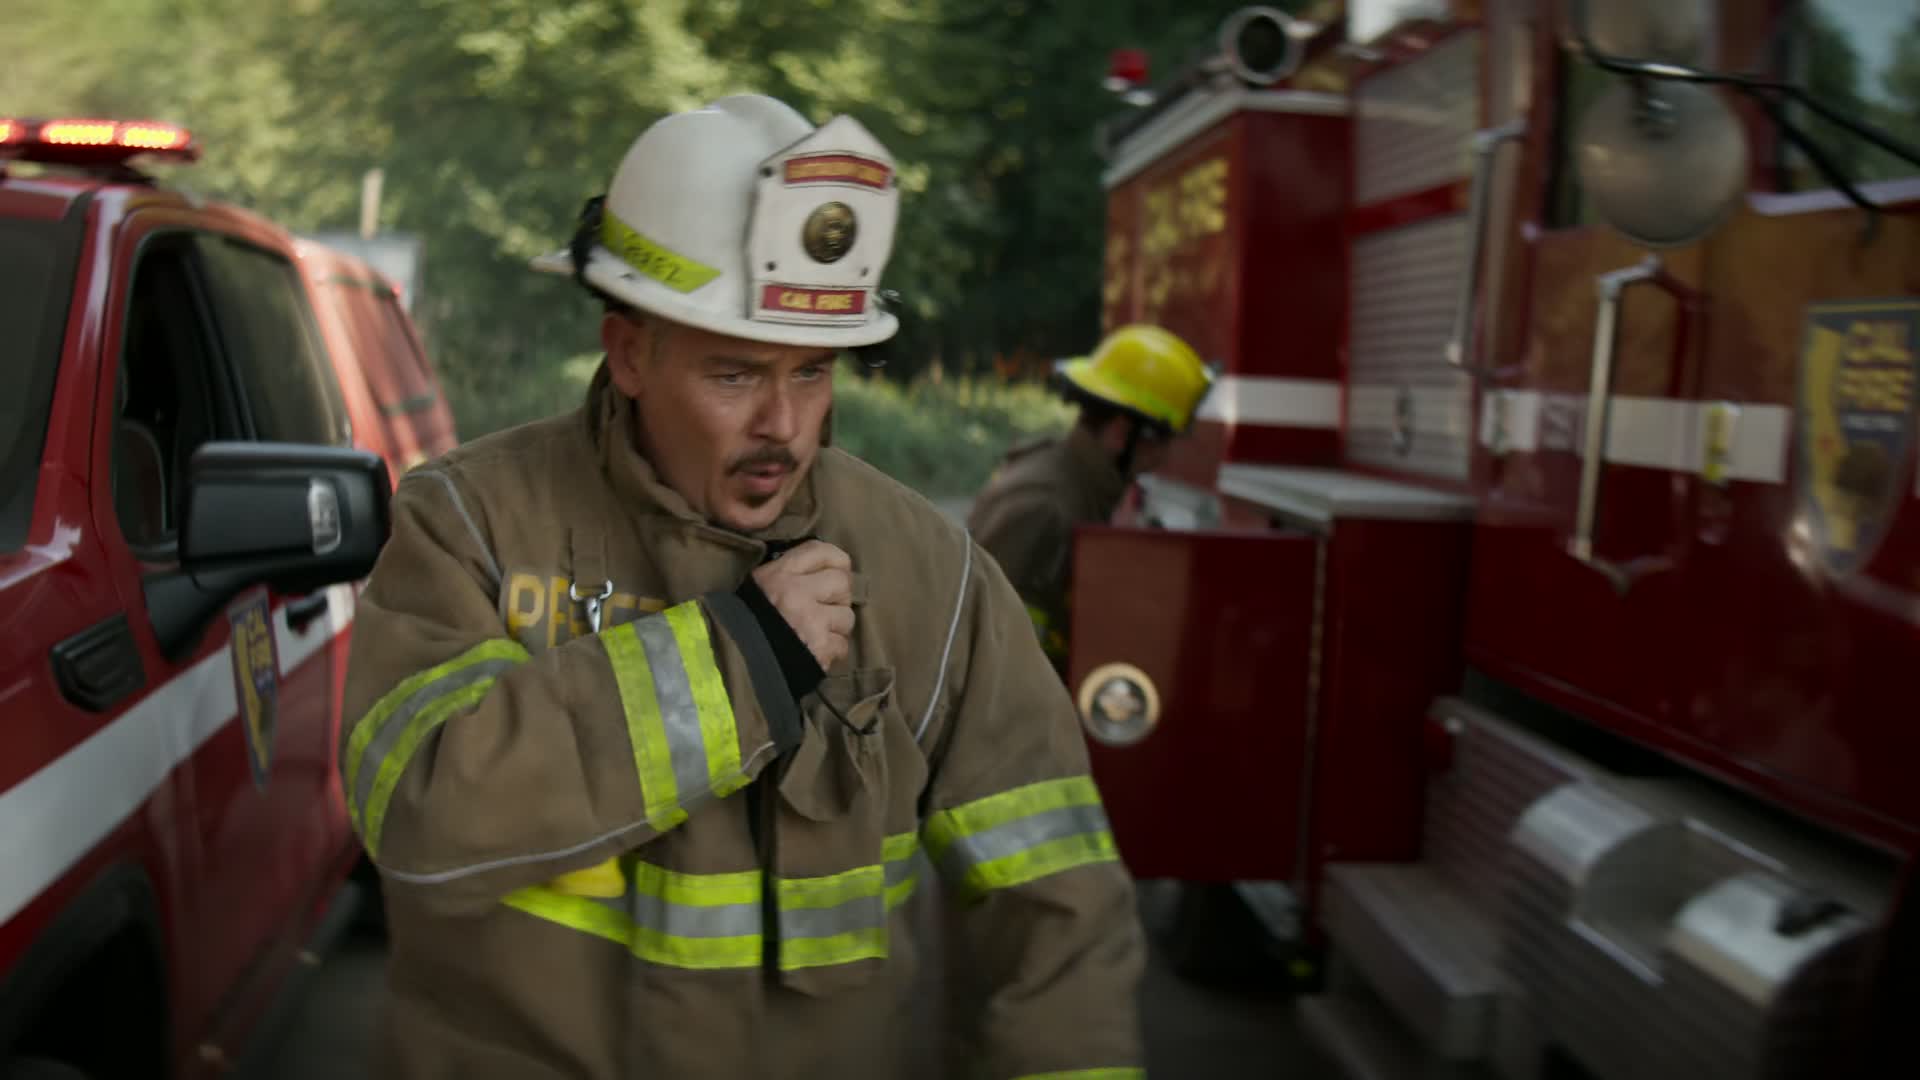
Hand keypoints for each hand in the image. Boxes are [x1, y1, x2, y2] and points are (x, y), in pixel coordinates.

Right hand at [751, 540, 853, 671]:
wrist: (736, 663)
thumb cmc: (745, 623)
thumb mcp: (756, 587)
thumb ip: (785, 574)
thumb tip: (818, 570)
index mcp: (779, 574)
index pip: (821, 551)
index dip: (836, 561)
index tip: (835, 572)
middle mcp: (798, 592)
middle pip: (843, 583)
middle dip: (838, 597)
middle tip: (824, 608)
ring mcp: (812, 621)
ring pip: (847, 617)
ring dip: (836, 627)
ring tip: (817, 633)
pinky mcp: (820, 649)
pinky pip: (842, 645)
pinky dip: (832, 651)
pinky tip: (815, 652)